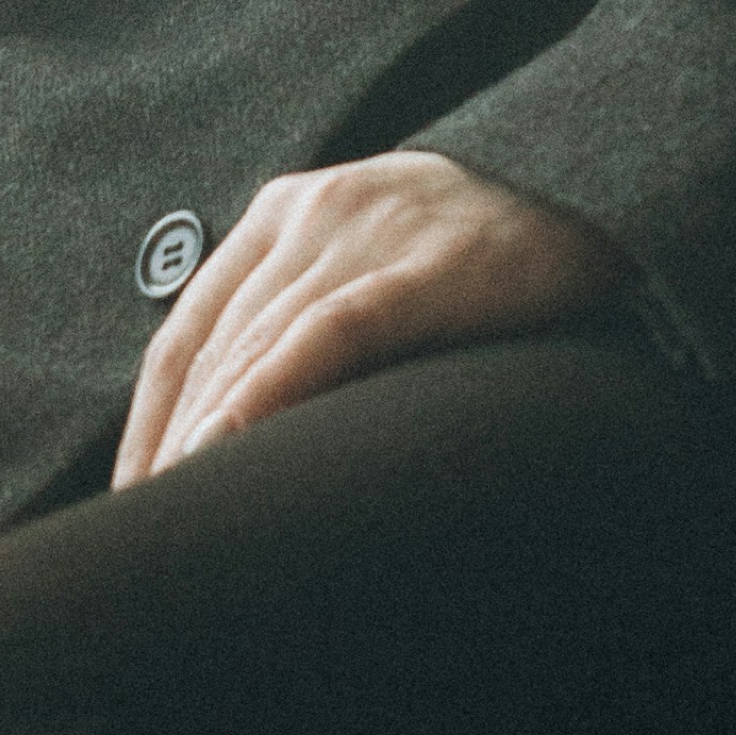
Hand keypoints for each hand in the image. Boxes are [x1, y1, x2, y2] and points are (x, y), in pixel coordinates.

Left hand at [111, 151, 625, 485]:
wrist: (603, 206)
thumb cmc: (487, 263)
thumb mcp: (378, 269)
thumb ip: (308, 319)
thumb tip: (242, 426)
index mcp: (285, 212)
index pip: (189, 330)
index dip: (150, 419)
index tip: (132, 495)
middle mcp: (311, 210)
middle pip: (213, 346)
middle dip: (170, 442)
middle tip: (147, 527)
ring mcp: (366, 230)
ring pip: (257, 345)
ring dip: (204, 435)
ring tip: (176, 512)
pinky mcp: (425, 263)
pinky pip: (327, 334)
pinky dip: (266, 393)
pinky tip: (226, 446)